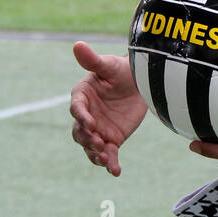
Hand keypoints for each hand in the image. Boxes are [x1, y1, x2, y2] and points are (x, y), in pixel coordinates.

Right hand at [70, 42, 146, 176]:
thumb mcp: (108, 65)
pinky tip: (115, 172)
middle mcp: (87, 116)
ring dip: (95, 155)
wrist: (140, 82)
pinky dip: (110, 164)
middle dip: (87, 139)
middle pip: (80, 133)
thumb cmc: (120, 69)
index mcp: (82, 97)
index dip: (82, 116)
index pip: (77, 109)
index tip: (91, 123)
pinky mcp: (112, 139)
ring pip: (90, 147)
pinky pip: (109, 154)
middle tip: (99, 142)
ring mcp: (98, 130)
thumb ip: (92, 60)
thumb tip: (77, 44)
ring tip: (105, 159)